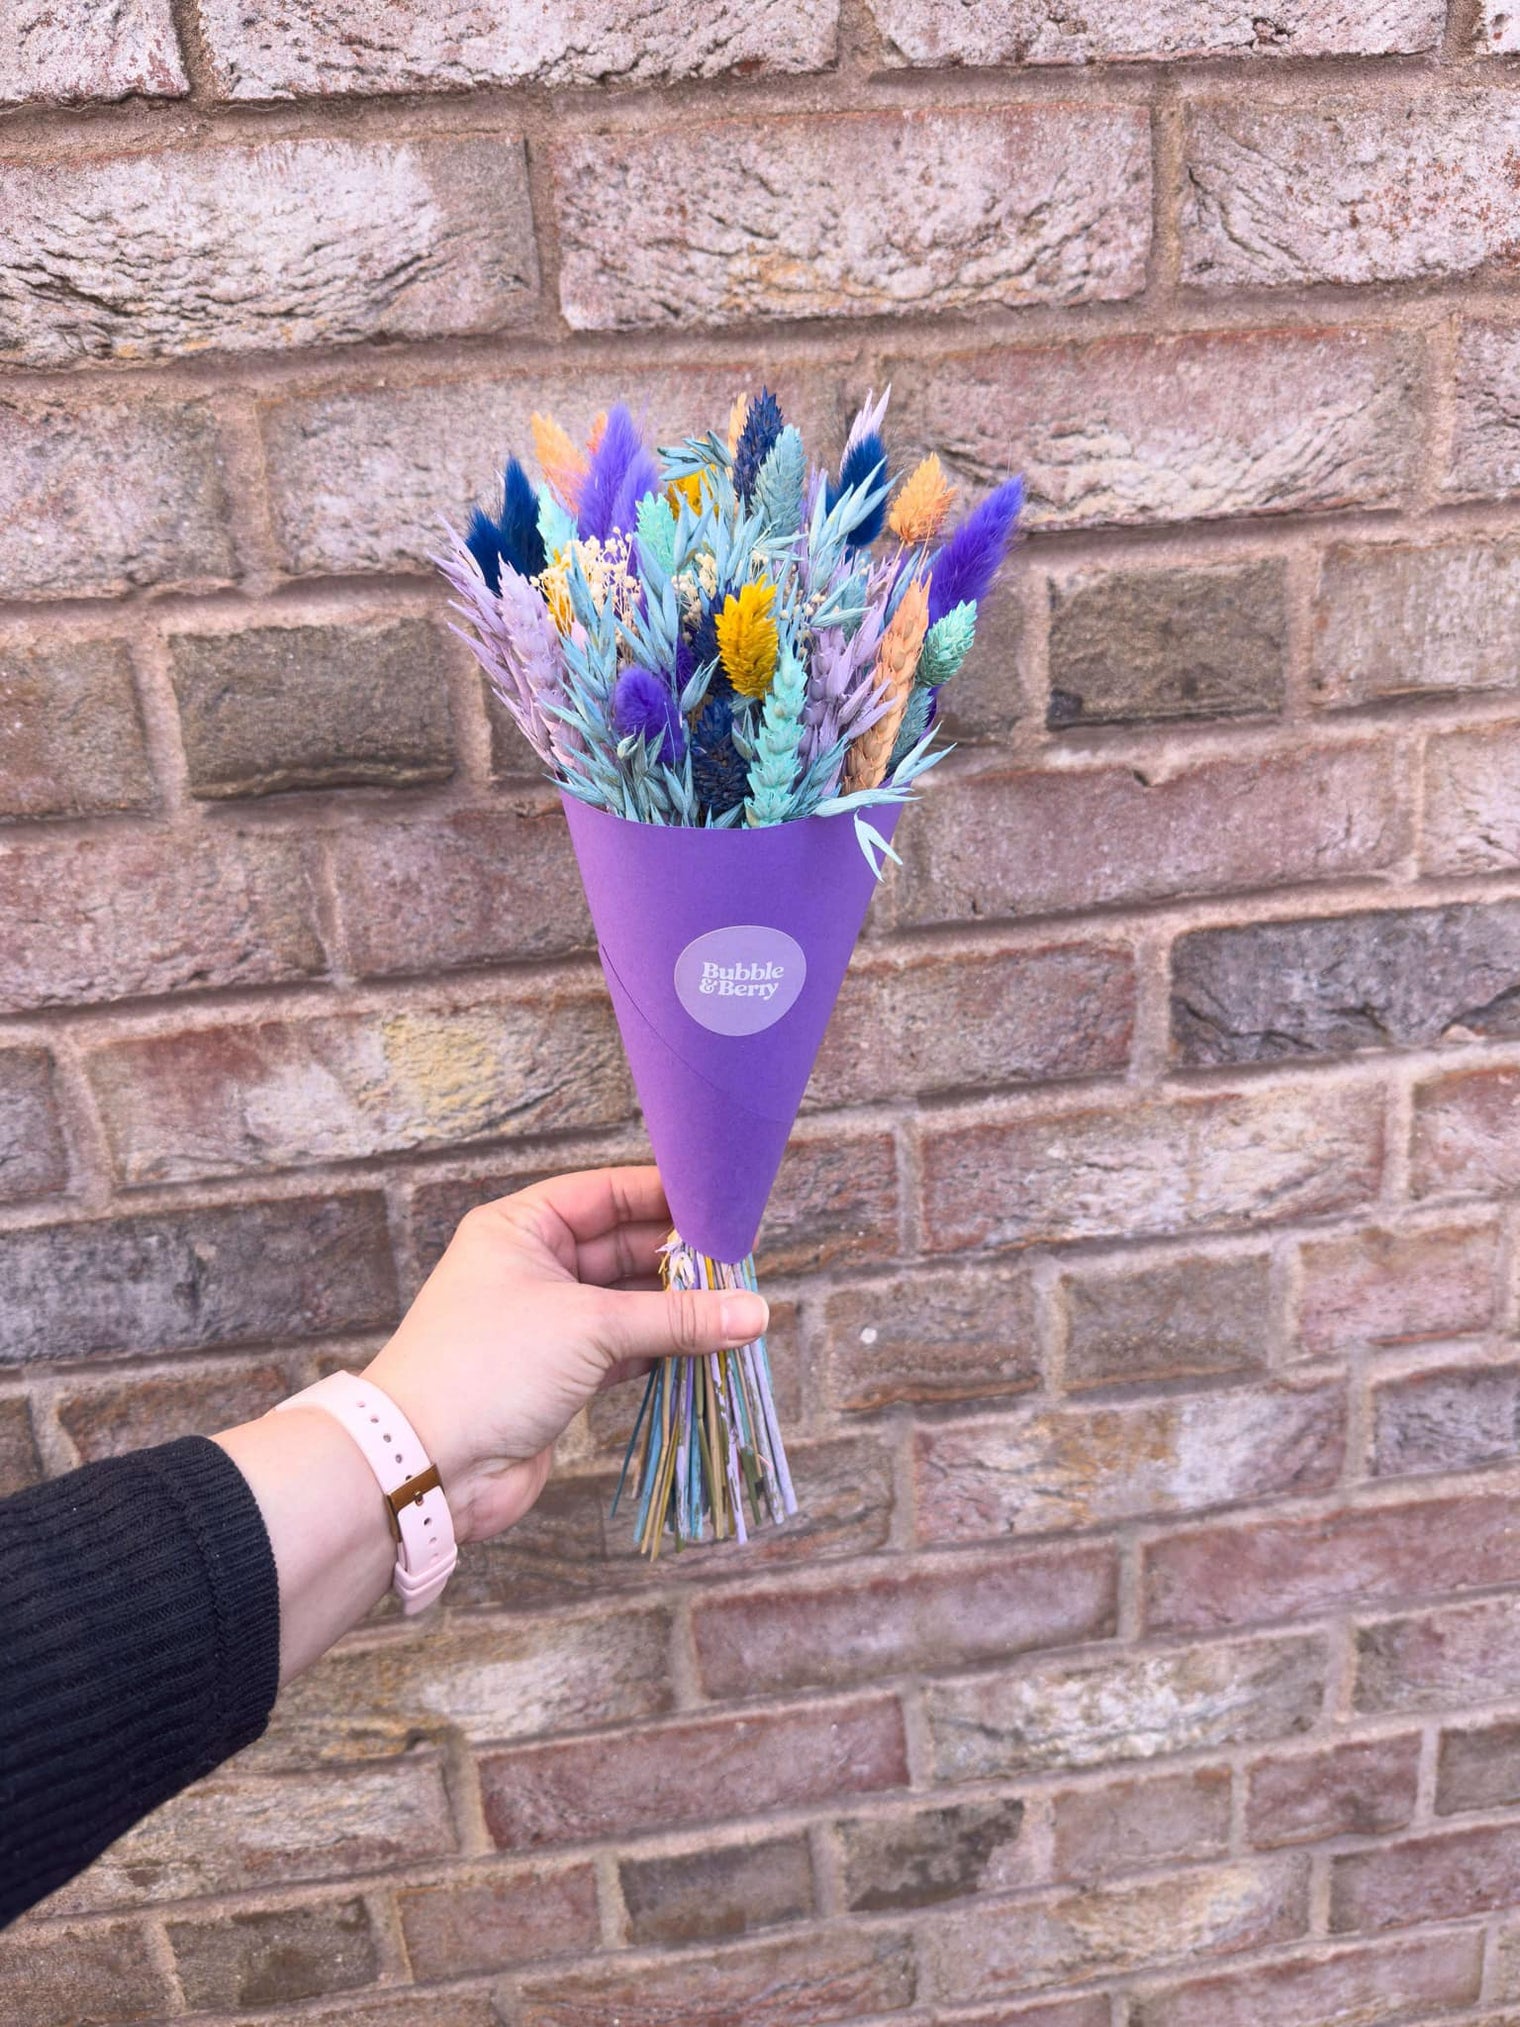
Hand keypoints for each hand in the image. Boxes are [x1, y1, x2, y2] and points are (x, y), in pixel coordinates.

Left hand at [361, 1166, 767, 1542]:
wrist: (425, 1466)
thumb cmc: (487, 1367)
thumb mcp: (588, 1326)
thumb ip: (675, 1318)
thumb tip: (754, 1312)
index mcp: (521, 1228)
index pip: (605, 1194)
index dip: (663, 1197)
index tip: (723, 1205)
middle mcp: (533, 1268)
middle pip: (622, 1248)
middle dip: (680, 1260)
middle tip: (742, 1265)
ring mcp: (547, 1324)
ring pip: (628, 1303)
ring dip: (678, 1310)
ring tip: (739, 1308)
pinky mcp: (561, 1376)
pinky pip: (625, 1350)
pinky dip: (663, 1350)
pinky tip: (708, 1349)